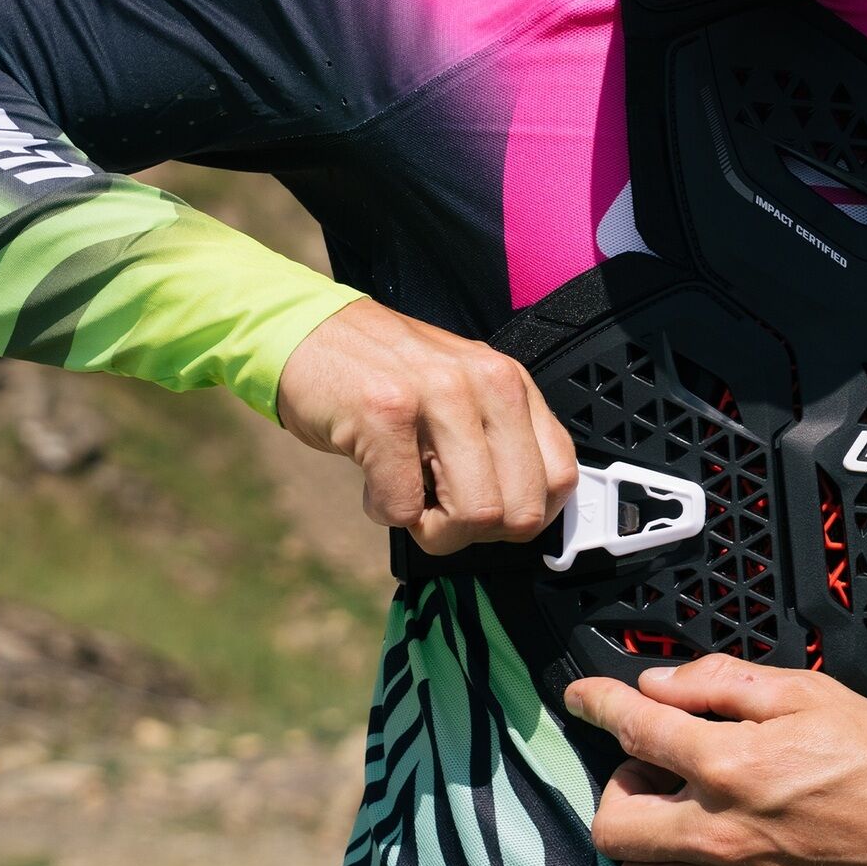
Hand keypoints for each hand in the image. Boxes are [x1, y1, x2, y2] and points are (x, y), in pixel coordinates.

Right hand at [277, 298, 577, 556]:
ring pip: (475, 515)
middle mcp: (487, 382)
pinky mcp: (384, 413)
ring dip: (433, 528)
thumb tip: (528, 514)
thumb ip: (500, 440)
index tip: (488, 514)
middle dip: (477, 533)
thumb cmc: (383, 374)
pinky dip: (384, 511)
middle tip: (438, 509)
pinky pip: (405, 508)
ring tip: (406, 492)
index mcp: (511, 383)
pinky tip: (372, 481)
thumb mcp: (463, 393)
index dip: (523, 516)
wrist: (306, 332)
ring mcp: (438, 394)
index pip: (560, 479)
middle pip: (521, 511)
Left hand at [566, 654, 866, 865]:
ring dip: (639, 849)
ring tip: (676, 821)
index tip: (582, 695)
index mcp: (730, 765)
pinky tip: (703, 865)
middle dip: (619, 786)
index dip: (596, 702)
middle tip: (656, 769)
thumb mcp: (806, 692)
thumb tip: (658, 684)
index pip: (633, 729)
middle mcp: (720, 835)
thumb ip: (721, 683)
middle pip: (613, 823)